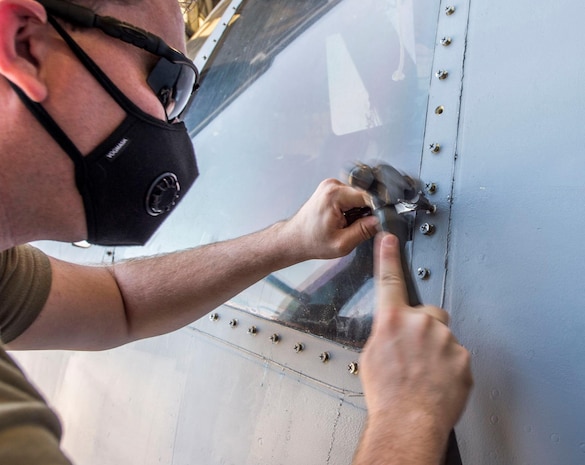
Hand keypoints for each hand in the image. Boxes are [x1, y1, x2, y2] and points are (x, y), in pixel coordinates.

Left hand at [281, 179, 378, 260]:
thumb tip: (380, 221)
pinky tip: (342, 218)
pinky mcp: (330, 189)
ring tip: (345, 223)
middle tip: (353, 226)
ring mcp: (330, 185)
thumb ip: (364, 231)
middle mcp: (332, 185)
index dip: (376, 210)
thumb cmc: (312, 241)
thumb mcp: (342, 243)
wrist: (295, 239)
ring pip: (358, 196)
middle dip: (364, 211)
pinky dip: (350, 208)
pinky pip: (350, 196)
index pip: (368, 196)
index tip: (376, 221)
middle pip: (363, 195)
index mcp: (334, 195)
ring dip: (357, 210)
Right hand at [355, 233, 471, 462]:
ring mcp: (444, 339)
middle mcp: (420, 324)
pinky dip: (449, 366)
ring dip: (436, 350)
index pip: (389, 281)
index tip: (389, 239)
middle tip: (415, 355)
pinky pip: (456, 354)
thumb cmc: (387, 394)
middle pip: (427, 314)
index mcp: (392, 321)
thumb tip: (394, 331)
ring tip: (425, 374)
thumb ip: (386, 334)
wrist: (408, 421)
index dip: (388, 257)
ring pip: (442, 336)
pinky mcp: (462, 356)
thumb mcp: (372, 357)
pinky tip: (437, 381)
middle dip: (423, 329)